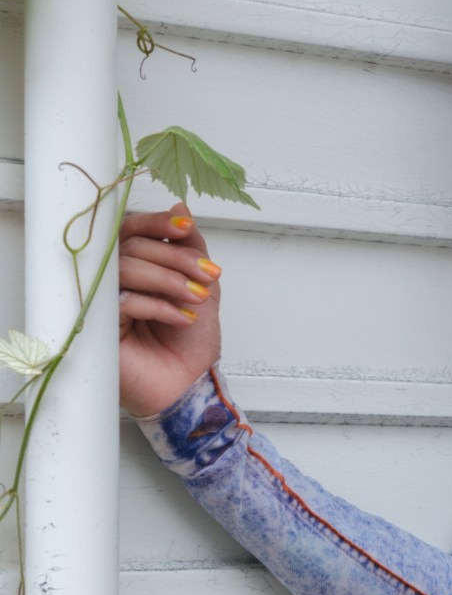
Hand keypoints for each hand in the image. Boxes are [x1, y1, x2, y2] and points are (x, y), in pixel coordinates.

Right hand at [118, 206, 222, 418]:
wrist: (189, 386)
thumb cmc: (190, 343)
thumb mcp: (202, 286)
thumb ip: (191, 247)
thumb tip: (180, 207)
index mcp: (136, 266)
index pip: (132, 229)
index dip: (157, 223)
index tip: (186, 228)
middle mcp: (113, 280)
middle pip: (132, 245)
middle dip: (176, 257)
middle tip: (209, 275)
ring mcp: (103, 302)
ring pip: (126, 267)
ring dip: (170, 280)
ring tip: (198, 299)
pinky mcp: (99, 327)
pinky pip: (123, 301)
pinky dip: (159, 305)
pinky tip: (183, 319)